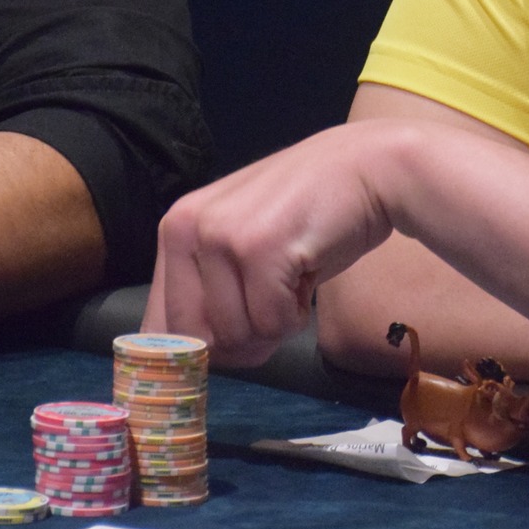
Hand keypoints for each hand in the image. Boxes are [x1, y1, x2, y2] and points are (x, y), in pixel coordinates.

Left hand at [144, 121, 422, 366]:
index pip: (158, 324)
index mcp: (176, 228)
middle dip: (241, 340)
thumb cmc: (311, 211)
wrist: (369, 166)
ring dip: (274, 324)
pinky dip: (297, 315)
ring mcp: (221, 236)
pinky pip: (272, 323)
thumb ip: (211, 290)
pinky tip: (309, 273)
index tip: (236, 341)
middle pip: (195, 338)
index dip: (198, 350)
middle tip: (275, 308)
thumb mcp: (243, 245)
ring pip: (235, 334)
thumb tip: (194, 361)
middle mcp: (186, 227)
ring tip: (294, 278)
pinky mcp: (260, 249)